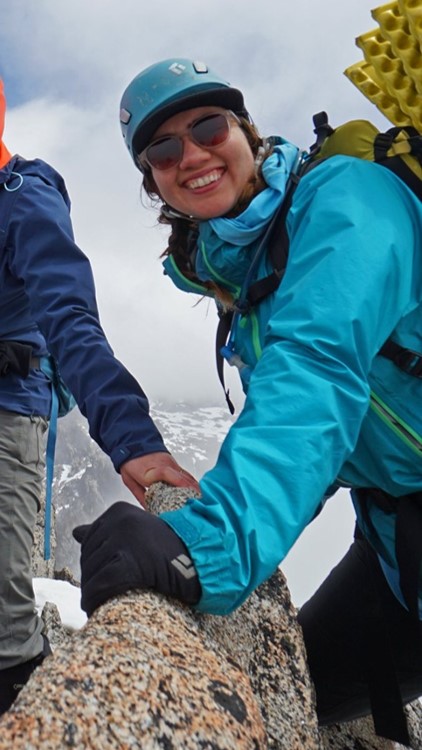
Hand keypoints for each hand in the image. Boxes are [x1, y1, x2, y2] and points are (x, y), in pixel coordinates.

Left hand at [73, 501, 200, 616]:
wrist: (201, 560)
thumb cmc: (170, 550)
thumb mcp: (137, 530)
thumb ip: (106, 531)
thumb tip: (76, 532)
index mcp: (117, 511)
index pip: (88, 543)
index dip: (97, 565)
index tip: (113, 574)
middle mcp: (117, 521)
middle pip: (88, 559)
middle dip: (95, 579)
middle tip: (113, 591)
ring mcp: (122, 540)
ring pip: (91, 575)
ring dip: (96, 594)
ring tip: (110, 601)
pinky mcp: (128, 562)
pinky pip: (99, 587)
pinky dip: (97, 601)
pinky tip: (101, 609)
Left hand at [120, 452, 198, 506]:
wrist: (134, 443)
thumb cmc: (132, 462)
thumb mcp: (130, 480)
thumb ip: (140, 495)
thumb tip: (149, 510)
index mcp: (150, 471)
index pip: (164, 473)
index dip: (177, 481)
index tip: (186, 491)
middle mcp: (163, 465)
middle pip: (181, 476)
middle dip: (192, 489)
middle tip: (199, 502)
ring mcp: (171, 463)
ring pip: (186, 475)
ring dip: (195, 487)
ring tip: (202, 499)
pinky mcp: (175, 463)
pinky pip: (186, 474)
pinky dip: (192, 482)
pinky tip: (197, 490)